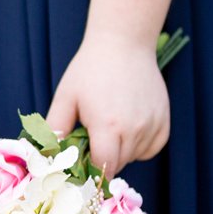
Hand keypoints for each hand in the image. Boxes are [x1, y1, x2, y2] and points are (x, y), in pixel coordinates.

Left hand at [45, 28, 171, 176]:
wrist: (123, 43)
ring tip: (111, 122)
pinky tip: (128, 124)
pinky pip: (150, 149)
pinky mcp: (164, 123)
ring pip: (133, 158)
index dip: (89, 170)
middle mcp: (134, 130)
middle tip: (93, 134)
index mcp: (107, 126)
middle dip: (102, 158)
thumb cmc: (90, 69)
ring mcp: (152, 126)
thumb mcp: (66, 97)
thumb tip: (48, 158)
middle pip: (116, 165)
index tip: (81, 161)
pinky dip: (139, 145)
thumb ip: (55, 130)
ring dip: (120, 150)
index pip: (101, 169)